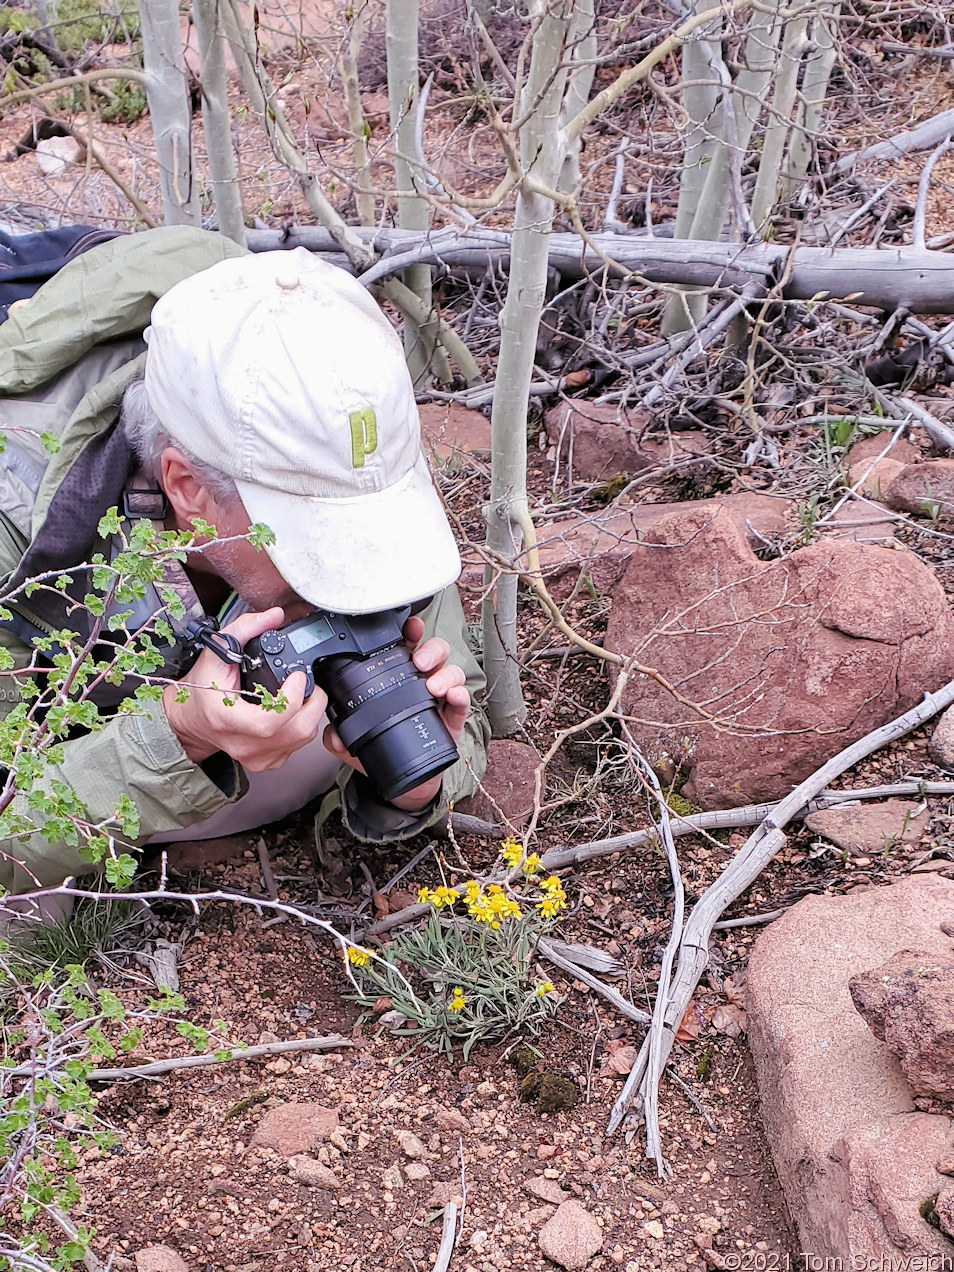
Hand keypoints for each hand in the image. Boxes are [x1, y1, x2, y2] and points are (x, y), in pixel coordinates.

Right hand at [163, 607, 328, 770]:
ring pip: (303, 739)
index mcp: (228, 719)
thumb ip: (245, 628)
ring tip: (299, 694)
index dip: (292, 698)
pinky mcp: (267, 761)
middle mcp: (244, 743)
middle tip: (305, 683)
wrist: (191, 719)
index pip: (270, 721)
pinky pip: (299, 747)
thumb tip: (274, 616)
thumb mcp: (217, 651)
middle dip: (313, 702)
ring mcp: (257, 757)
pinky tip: (291, 712)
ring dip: (310, 712)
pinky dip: (302, 726)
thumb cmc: (201, 687)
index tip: (297, 677)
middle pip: (297, 731)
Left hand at [323, 614, 468, 810]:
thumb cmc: (385, 745)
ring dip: (445, 673)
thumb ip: (339, 735)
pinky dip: (460, 694)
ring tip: (434, 686)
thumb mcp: (356, 739)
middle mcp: (423, 680)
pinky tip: (452, 696)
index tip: (409, 627)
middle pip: (434, 651)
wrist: (407, 776)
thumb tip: (333, 737)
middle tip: (419, 662)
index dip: (410, 631)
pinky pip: (463, 699)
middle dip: (429, 650)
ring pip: (452, 671)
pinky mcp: (454, 715)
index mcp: (399, 676)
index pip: (406, 646)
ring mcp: (441, 697)